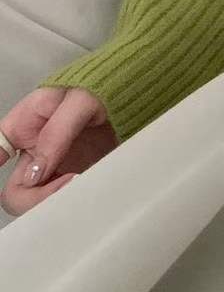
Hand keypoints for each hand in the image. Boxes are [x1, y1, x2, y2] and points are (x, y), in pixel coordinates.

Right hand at [0, 87, 116, 216]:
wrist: (138, 93)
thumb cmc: (104, 87)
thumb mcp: (79, 101)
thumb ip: (56, 133)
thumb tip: (34, 175)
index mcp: (23, 128)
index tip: (20, 180)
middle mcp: (35, 154)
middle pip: (16, 193)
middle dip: (36, 198)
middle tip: (69, 181)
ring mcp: (57, 169)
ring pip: (41, 204)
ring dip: (58, 202)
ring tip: (84, 182)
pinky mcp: (80, 179)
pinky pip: (69, 202)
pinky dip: (76, 201)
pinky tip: (91, 187)